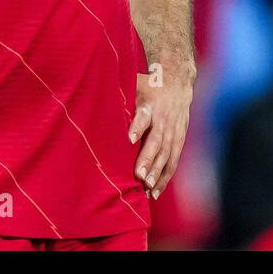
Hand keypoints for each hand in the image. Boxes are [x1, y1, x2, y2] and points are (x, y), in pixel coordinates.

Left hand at [128, 63, 193, 198]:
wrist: (177, 81)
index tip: (129, 139)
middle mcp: (163, 119)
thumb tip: (92, 108)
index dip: (137, 127)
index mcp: (149, 105)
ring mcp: (173, 131)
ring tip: (147, 189)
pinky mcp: (179, 139)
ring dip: (157, 173)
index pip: (143, 117)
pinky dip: (165, 177)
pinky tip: (154, 192)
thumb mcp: (134, 85)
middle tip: (139, 176)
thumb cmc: (148, 86)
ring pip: (166, 154)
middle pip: (156, 141)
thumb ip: (120, 98)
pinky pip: (172, 161)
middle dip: (148, 159)